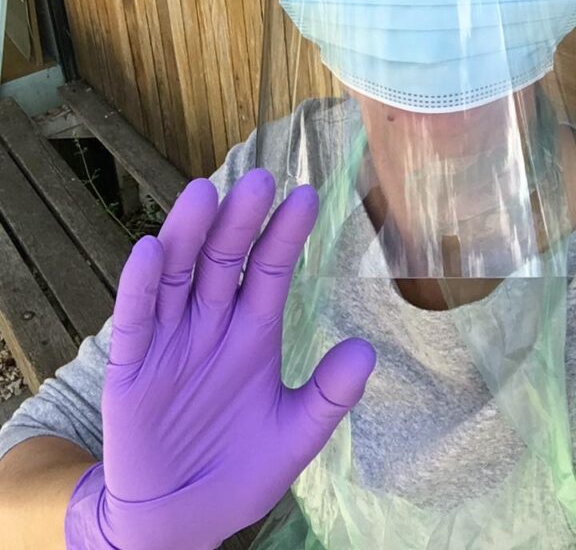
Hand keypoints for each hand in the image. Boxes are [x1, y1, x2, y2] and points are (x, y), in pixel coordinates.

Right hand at [65, 169, 375, 549]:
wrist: (180, 520)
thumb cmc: (237, 471)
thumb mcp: (292, 438)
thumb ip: (326, 397)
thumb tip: (366, 351)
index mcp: (252, 334)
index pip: (269, 271)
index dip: (285, 235)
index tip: (306, 196)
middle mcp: (211, 324)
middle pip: (223, 261)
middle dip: (240, 222)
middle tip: (258, 179)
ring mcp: (170, 340)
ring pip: (177, 274)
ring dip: (188, 235)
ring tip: (203, 195)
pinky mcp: (130, 366)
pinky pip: (135, 320)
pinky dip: (139, 286)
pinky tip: (149, 250)